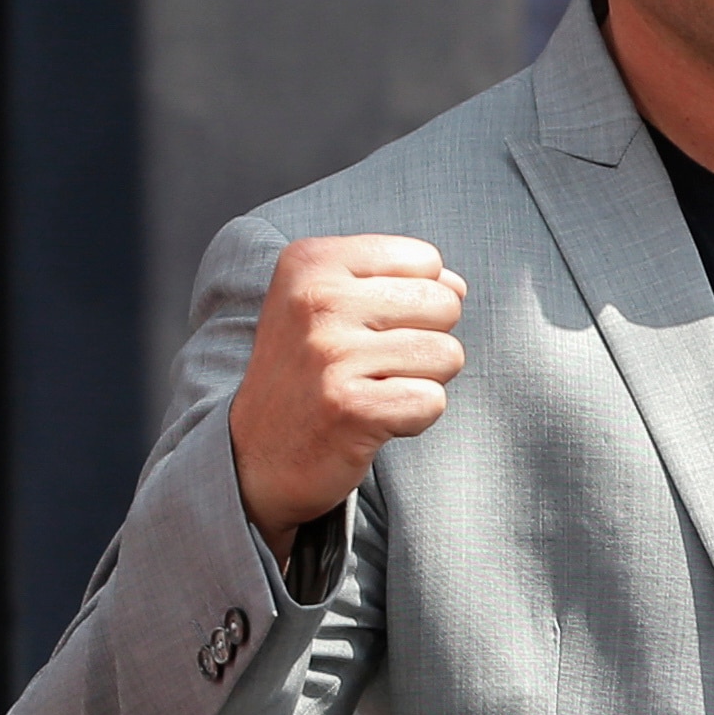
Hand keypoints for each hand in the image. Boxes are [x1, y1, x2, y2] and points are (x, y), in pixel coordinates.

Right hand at [230, 236, 465, 562]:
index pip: (425, 260)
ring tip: (370, 390)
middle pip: (444, 303)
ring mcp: (331, 354)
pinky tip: (371, 420)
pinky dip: (413, 419)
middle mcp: (316, 299)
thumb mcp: (333, 304)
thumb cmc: (310, 372)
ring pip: (448, 354)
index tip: (366, 327)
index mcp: (311, 262)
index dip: (414, 300)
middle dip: (424, 340)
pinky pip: (433, 401)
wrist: (256, 455)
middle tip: (371, 366)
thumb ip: (400, 281)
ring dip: (420, 381)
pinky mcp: (351, 407)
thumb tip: (457, 286)